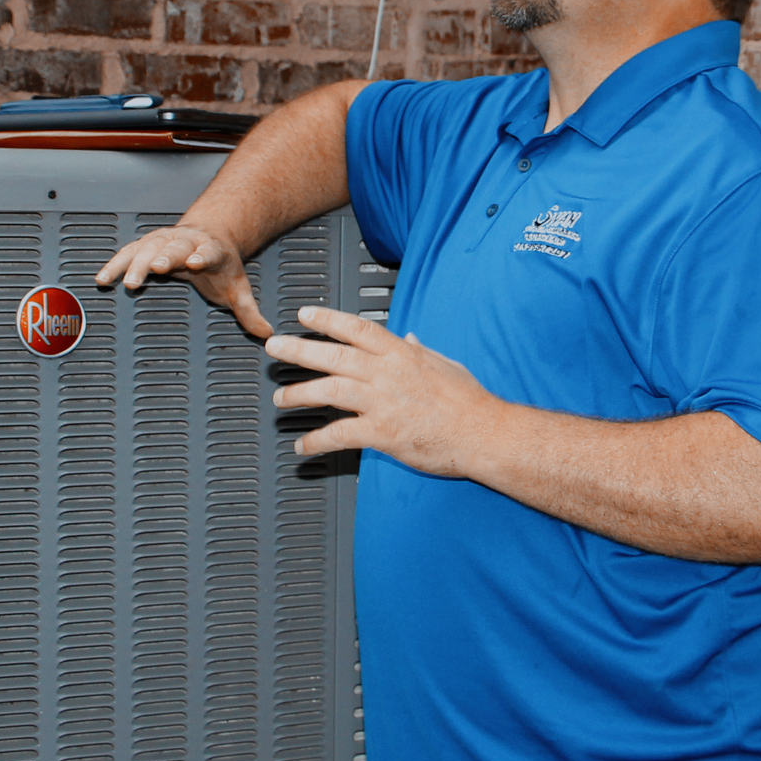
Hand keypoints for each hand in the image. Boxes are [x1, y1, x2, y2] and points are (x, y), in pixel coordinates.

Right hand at [93, 225, 269, 335]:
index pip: (206, 252)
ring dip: (134, 263)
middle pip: (173, 248)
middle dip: (162, 257)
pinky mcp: (146, 243)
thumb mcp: (237, 287)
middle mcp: (185, 242)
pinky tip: (102, 279)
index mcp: (210, 250)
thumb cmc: (222, 265)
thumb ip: (248, 311)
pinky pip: (128, 253)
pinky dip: (115, 265)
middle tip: (153, 268)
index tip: (193, 262)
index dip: (199, 256)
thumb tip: (265, 334)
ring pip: (147, 248)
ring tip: (123, 281)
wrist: (210, 234)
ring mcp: (164, 240)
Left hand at [266, 305, 505, 474]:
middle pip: (333, 356)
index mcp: (401, 355)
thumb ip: (420, 350)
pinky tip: (303, 445)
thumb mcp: (445, 364)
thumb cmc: (470, 403)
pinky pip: (340, 435)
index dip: (327, 319)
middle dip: (299, 350)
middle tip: (274, 348)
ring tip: (280, 399)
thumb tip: (409, 338)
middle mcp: (387, 374)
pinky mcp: (383, 433)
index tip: (304, 315)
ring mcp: (383, 403)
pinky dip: (317, 441)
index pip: (356, 328)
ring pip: (330, 391)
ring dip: (299, 394)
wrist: (486, 435)